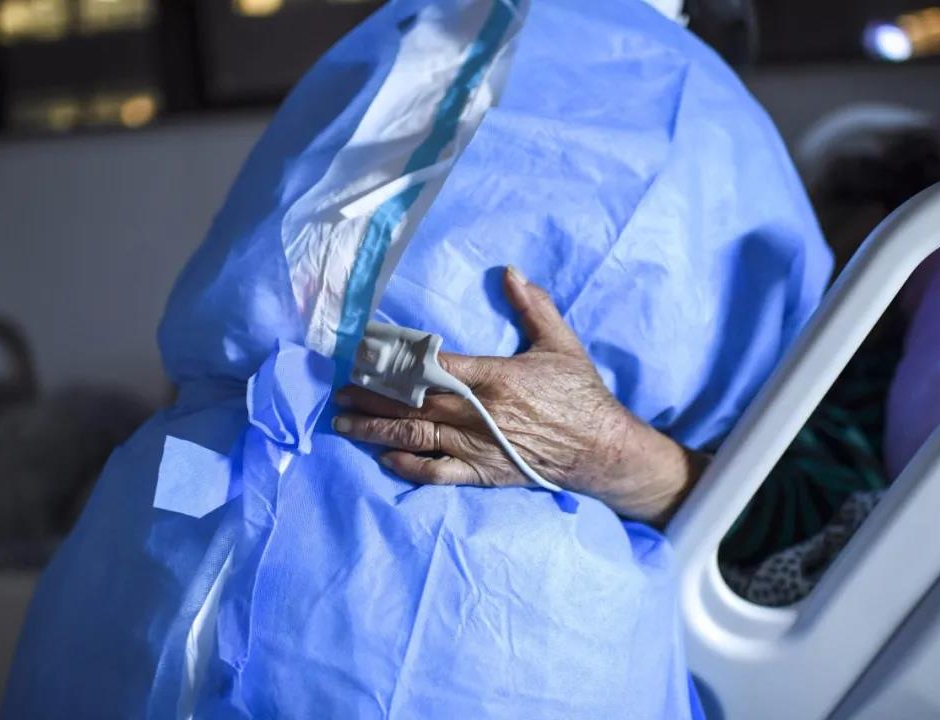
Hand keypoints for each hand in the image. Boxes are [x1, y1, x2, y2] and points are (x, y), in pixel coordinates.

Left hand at [334, 267, 708, 524]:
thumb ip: (534, 306)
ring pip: (414, 436)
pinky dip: (408, 466)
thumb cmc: (580, 395)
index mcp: (492, 378)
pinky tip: (384, 457)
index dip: (392, 358)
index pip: (429, 364)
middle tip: (338, 388)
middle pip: (411, 402)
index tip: (363, 352)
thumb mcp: (561, 344)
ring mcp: (476, 447)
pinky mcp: (481, 473)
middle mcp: (476, 413)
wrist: (601, 451)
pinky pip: (436, 473)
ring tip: (343, 422)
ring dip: (375, 429)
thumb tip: (511, 271)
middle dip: (371, 394)